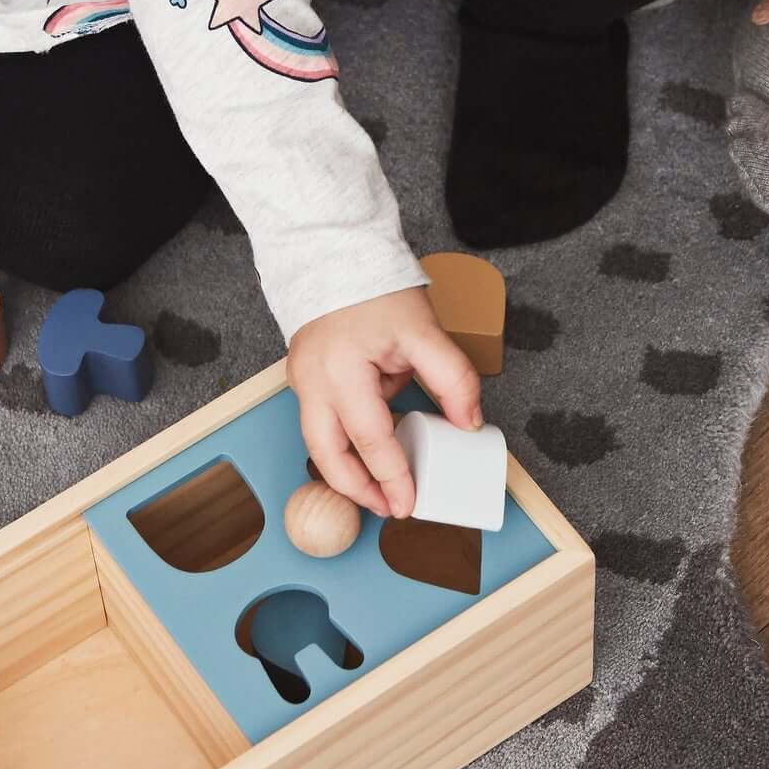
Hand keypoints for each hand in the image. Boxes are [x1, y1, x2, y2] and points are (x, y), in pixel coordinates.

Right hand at [287, 286, 482, 518]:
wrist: (337, 259)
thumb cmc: (376, 293)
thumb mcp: (424, 332)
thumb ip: (452, 378)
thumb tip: (468, 422)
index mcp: (342, 371)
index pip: (371, 438)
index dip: (393, 476)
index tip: (409, 503)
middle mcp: (313, 382)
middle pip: (327, 455)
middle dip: (359, 489)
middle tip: (389, 508)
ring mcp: (300, 382)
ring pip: (317, 446)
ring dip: (346, 472)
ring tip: (378, 490)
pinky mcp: (300, 380)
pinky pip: (318, 425)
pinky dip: (341, 446)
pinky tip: (365, 455)